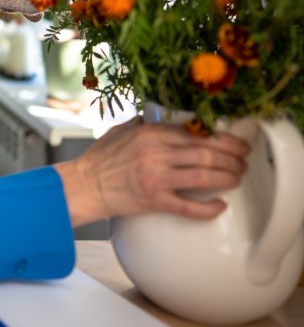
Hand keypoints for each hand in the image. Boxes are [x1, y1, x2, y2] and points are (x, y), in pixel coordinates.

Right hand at [54, 118, 250, 227]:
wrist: (84, 186)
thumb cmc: (100, 159)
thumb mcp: (121, 131)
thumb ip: (144, 123)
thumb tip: (166, 118)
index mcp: (149, 133)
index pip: (196, 132)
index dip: (224, 139)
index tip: (237, 144)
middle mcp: (155, 153)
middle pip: (207, 153)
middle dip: (232, 158)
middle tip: (242, 163)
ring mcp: (155, 178)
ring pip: (204, 176)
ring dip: (227, 178)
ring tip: (236, 178)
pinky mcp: (154, 200)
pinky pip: (190, 207)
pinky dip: (209, 208)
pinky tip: (220, 205)